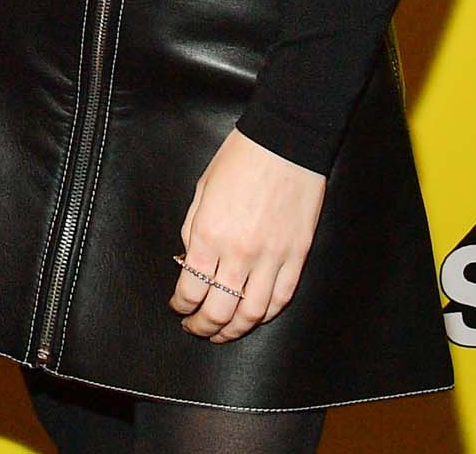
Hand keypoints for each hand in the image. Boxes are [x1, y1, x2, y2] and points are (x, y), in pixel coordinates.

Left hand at [171, 128, 326, 340]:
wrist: (285, 142)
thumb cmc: (239, 160)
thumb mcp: (202, 191)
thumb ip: (195, 231)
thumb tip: (191, 262)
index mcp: (209, 233)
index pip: (190, 289)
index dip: (181, 306)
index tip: (178, 307)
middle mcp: (240, 252)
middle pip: (219, 310)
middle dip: (203, 326)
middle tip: (196, 328)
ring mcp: (272, 257)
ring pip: (252, 314)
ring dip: (234, 331)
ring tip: (223, 333)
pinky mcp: (297, 256)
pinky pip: (281, 298)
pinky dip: (265, 314)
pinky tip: (253, 317)